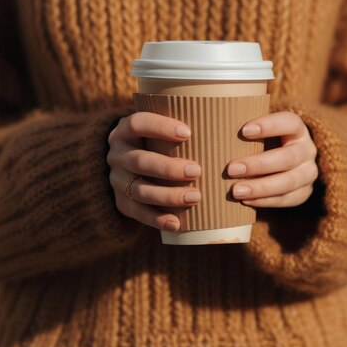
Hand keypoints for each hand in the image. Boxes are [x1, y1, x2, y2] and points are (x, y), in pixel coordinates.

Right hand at [107, 112, 201, 231]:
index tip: (188, 133)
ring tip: (195, 197)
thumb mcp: (160, 129)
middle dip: (168, 168)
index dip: (161, 127)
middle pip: (140, 161)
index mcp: (126, 130)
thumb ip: (182, 126)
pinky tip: (176, 223)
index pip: (138, 123)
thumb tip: (229, 123)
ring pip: (140, 190)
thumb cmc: (157, 142)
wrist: (127, 165)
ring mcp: (117, 179)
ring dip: (168, 195)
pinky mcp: (121, 202)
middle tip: (197, 171)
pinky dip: (157, 219)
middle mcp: (118, 154)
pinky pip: (137, 213)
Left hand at [227, 112, 318, 206]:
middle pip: (288, 157)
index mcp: (297, 129)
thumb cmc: (259, 142)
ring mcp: (308, 173)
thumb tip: (211, 129)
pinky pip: (287, 199)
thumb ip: (243, 129)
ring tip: (236, 191)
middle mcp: (307, 150)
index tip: (244, 131)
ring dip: (261, 187)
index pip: (289, 122)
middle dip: (259, 165)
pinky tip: (245, 201)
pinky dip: (265, 201)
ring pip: (289, 182)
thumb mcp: (257, 132)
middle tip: (231, 169)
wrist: (279, 164)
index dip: (269, 126)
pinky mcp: (303, 192)